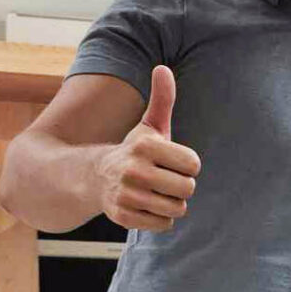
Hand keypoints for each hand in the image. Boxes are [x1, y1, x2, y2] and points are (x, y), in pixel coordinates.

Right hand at [95, 65, 200, 231]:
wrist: (96, 178)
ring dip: (171, 203)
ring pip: (177, 209)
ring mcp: (126, 195)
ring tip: (154, 192)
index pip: (194, 165)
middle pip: (188, 189)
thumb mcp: (150, 125)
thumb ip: (162, 99)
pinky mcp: (123, 217)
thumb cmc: (136, 151)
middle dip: (181, 186)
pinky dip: (159, 218)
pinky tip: (145, 206)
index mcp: (146, 146)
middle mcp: (134, 170)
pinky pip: (164, 224)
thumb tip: (163, 68)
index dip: (187, 165)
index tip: (170, 162)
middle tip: (163, 180)